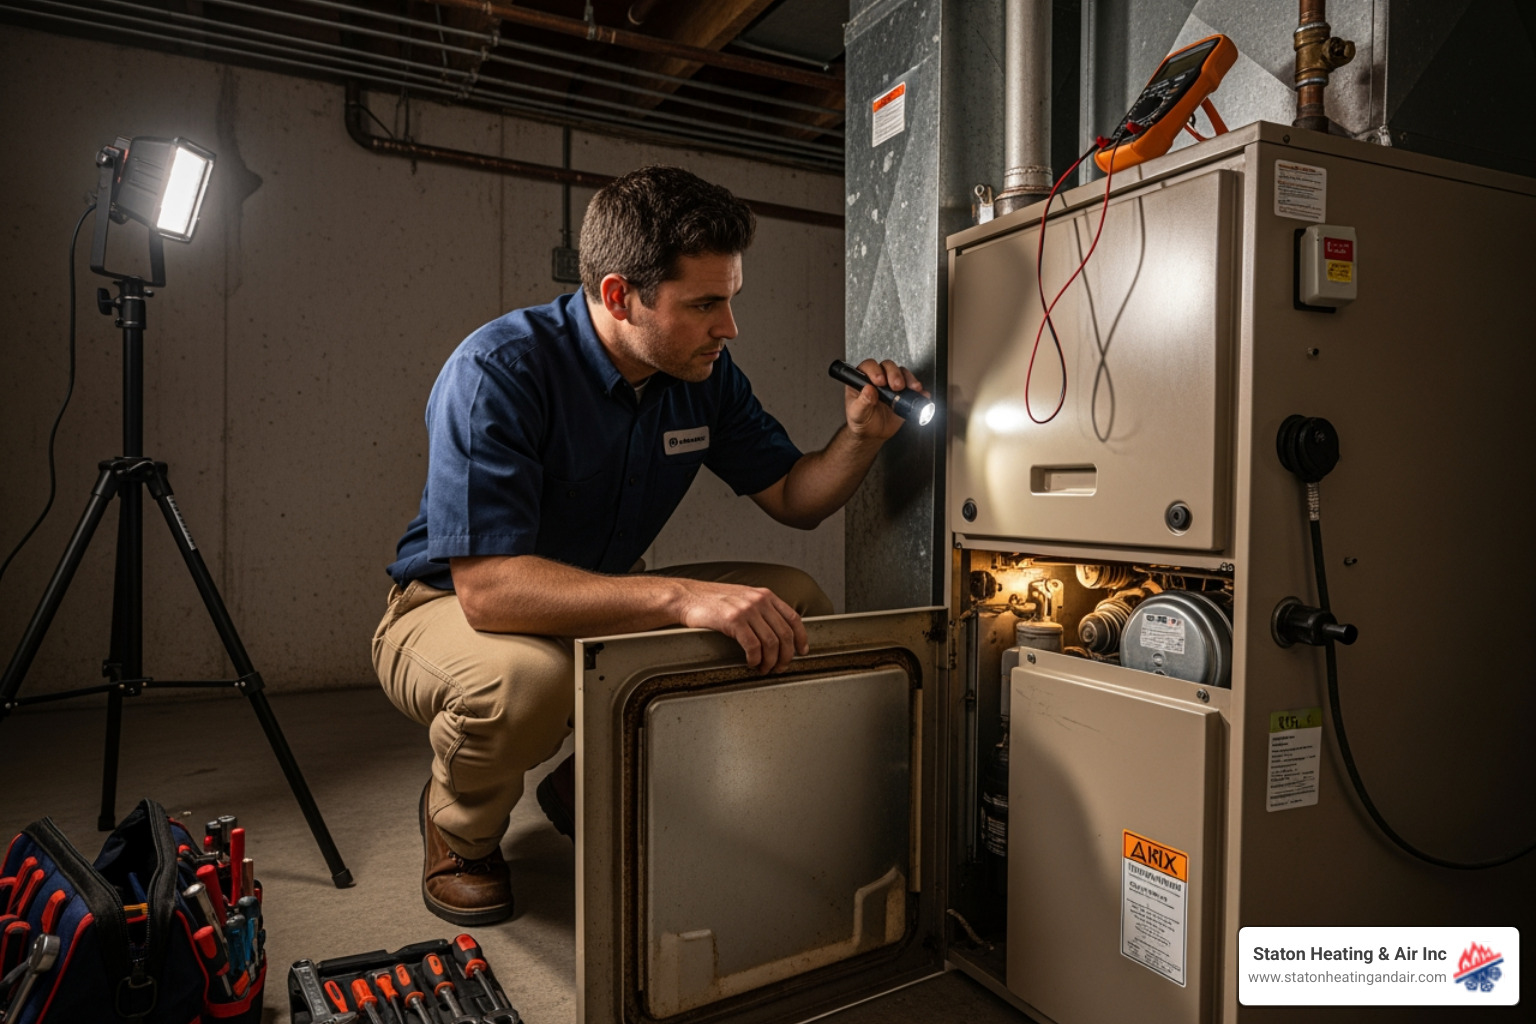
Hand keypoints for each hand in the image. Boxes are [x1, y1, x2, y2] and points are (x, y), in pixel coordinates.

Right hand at [672, 579, 808, 673]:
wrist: (687, 597)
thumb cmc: (711, 601)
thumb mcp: (742, 598)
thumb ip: (760, 610)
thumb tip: (775, 632)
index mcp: (764, 595)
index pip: (793, 618)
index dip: (801, 637)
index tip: (802, 651)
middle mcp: (759, 600)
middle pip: (785, 634)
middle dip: (786, 656)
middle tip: (780, 667)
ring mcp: (746, 610)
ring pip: (771, 642)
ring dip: (770, 661)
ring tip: (764, 669)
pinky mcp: (733, 620)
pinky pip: (753, 646)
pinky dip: (755, 659)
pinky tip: (751, 663)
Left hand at [843, 359, 927, 441]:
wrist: (873, 434)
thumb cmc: (861, 422)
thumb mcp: (857, 414)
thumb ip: (862, 402)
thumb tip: (868, 390)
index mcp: (862, 381)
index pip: (868, 367)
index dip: (875, 371)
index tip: (880, 381)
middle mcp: (877, 379)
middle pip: (887, 367)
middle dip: (894, 374)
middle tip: (897, 386)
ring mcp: (891, 385)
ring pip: (901, 373)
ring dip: (909, 379)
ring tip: (912, 388)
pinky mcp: (903, 393)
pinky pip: (913, 388)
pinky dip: (919, 391)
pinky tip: (921, 395)